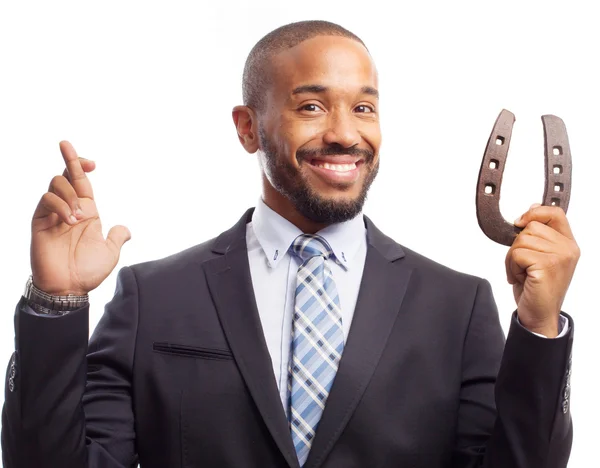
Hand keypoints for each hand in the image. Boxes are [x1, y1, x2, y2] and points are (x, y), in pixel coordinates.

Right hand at [30, 141, 130, 295]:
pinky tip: (70, 219)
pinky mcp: (40, 222)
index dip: (83, 166)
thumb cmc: (87, 272)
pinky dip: (60, 204)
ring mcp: (53, 214)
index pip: (82, 182)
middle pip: (65, 175)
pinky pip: (46, 200)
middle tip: (82, 159)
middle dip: (72, 160)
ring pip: (56, 184)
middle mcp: (68, 209)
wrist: (69, 289)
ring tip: (80, 217)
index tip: (93, 162)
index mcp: (86, 212)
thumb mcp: (110, 253)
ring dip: (71, 195)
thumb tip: (125, 229)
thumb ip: (117, 237)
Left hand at [506, 204, 579, 336]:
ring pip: (521, 240)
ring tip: (522, 273)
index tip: (520, 222)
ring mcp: (559, 257)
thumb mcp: (539, 256)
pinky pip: (516, 254)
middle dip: (517, 245)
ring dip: (512, 258)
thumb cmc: (537, 288)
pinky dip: (511, 267)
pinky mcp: (547, 266)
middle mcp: (568, 249)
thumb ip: (539, 234)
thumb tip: (532, 208)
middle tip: (522, 264)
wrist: (539, 315)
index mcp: (568, 244)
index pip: (555, 213)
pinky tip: (521, 279)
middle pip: (531, 226)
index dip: (534, 213)